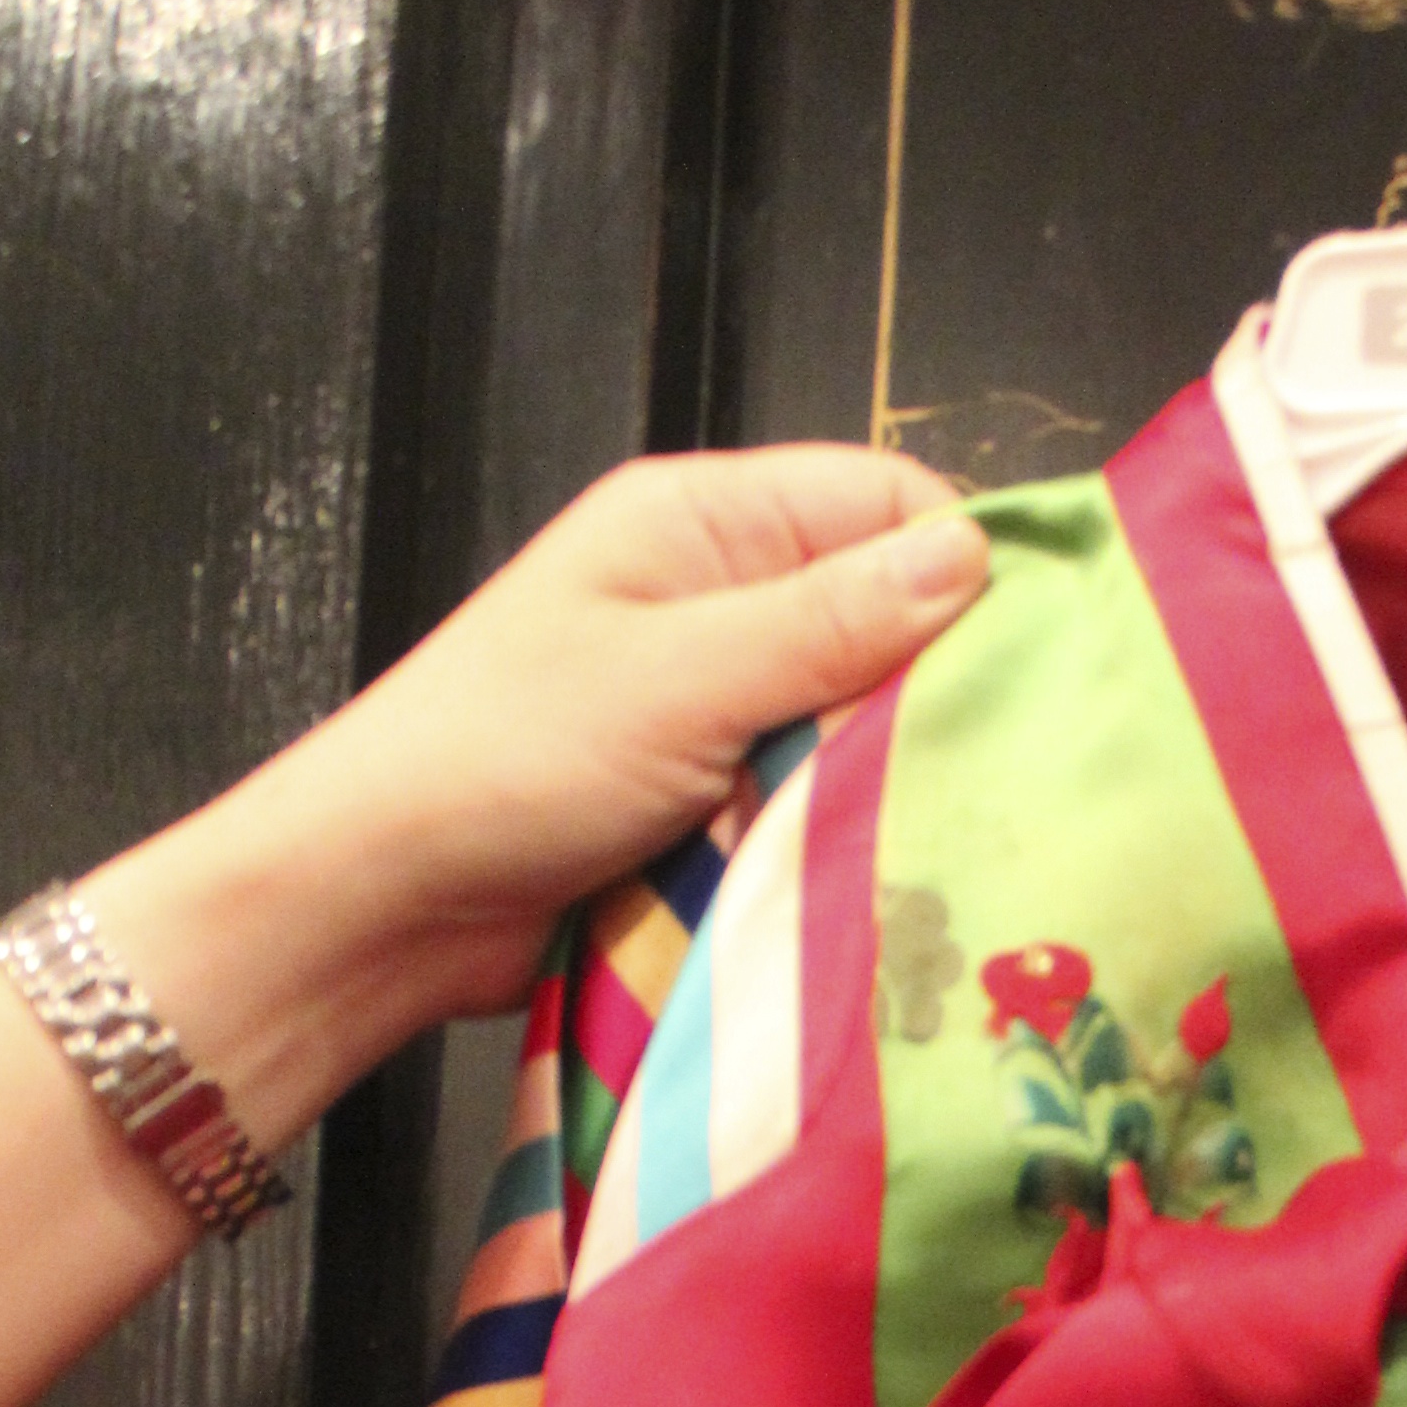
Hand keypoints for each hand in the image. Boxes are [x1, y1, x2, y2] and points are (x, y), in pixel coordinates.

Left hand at [98, 446, 993, 1138]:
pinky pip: (810, 804)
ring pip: (856, 724)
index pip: (890, 503)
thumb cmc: (498, 761)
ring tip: (915, 830)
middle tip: (974, 768)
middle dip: (929, 691)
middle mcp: (717, 600)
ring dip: (878, 779)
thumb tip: (972, 557)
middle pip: (887, 621)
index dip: (963, 573)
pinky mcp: (708, 801)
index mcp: (704, 523)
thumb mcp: (682, 676)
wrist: (384, 903)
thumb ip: (831, 620)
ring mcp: (713, 705)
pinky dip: (834, 837)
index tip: (1022, 667)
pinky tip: (860, 875)